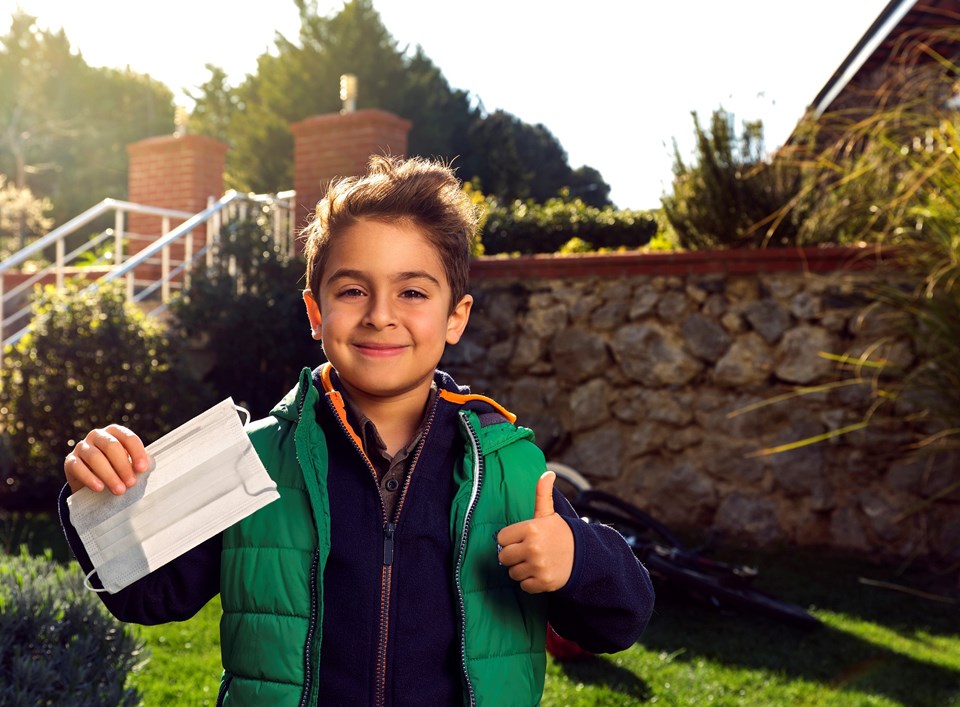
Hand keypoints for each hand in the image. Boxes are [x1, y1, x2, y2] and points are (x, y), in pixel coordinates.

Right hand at [64, 425, 150, 494]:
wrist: (90, 478)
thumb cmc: (116, 468)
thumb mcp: (127, 463)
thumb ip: (135, 463)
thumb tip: (146, 469)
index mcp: (115, 432)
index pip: (128, 438)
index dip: (137, 453)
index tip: (143, 469)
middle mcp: (97, 435)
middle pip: (111, 446)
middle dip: (123, 466)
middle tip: (131, 483)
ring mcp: (82, 447)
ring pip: (95, 457)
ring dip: (109, 475)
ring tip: (119, 490)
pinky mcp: (70, 460)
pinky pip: (78, 467)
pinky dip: (90, 478)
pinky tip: (99, 488)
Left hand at [496, 470, 573, 593]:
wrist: (585, 556)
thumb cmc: (561, 534)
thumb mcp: (549, 514)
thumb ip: (542, 494)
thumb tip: (548, 473)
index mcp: (531, 528)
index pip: (501, 538)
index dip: (510, 540)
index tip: (521, 540)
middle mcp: (533, 547)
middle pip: (503, 557)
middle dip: (513, 556)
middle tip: (526, 553)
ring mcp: (538, 566)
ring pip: (512, 573)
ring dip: (521, 570)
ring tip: (535, 562)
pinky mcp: (543, 582)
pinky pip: (523, 586)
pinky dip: (530, 582)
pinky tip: (540, 573)